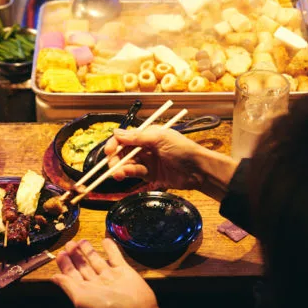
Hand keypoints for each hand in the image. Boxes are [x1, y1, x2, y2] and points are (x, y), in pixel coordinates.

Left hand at [52, 238, 171, 307]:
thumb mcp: (81, 298)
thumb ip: (68, 285)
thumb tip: (54, 277)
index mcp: (85, 291)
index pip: (72, 276)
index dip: (66, 265)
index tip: (60, 254)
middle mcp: (97, 284)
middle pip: (83, 267)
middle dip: (76, 256)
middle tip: (70, 243)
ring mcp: (110, 276)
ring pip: (97, 260)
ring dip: (89, 251)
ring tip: (82, 241)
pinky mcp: (123, 271)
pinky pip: (115, 257)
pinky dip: (110, 248)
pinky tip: (105, 240)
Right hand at [87, 126, 236, 195]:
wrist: (198, 170)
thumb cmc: (182, 149)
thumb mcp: (160, 139)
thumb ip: (137, 137)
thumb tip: (116, 132)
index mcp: (147, 134)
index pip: (126, 137)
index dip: (115, 143)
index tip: (108, 151)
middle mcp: (145, 146)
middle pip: (123, 151)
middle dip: (115, 158)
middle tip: (112, 166)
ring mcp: (148, 161)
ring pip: (127, 163)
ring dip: (120, 168)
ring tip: (118, 174)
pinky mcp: (150, 174)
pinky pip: (135, 173)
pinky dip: (128, 174)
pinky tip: (125, 175)